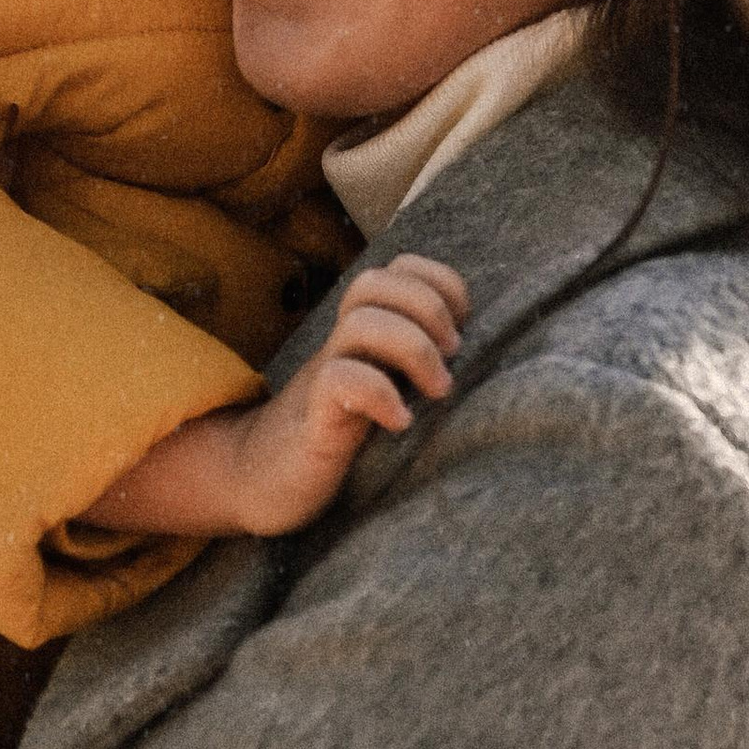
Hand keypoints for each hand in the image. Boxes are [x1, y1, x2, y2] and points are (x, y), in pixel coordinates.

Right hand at [88, 257, 469, 544]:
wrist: (265, 479)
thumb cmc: (343, 434)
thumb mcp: (387, 388)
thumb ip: (420, 364)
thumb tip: (484, 356)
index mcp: (364, 332)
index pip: (400, 269)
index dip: (440, 284)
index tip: (463, 328)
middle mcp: (342, 344)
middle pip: (374, 281)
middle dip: (428, 307)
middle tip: (452, 356)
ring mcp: (323, 376)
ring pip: (359, 323)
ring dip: (413, 349)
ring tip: (437, 391)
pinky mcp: (312, 419)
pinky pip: (339, 381)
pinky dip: (380, 394)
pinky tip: (400, 422)